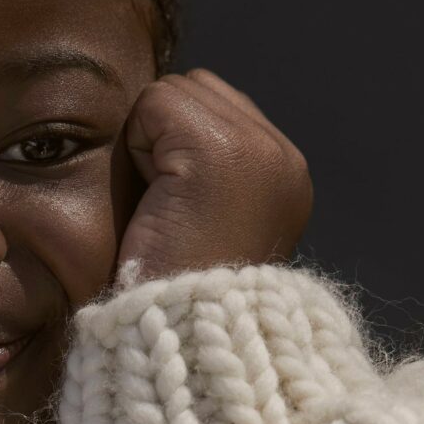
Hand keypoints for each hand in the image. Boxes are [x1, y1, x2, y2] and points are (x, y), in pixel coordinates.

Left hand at [117, 70, 311, 285]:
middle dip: (166, 131)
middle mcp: (283, 157)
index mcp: (283, 176)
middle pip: (198, 88)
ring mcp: (259, 150)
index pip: (219, 105)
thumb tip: (163, 116)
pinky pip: (157, 102)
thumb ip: (201, 167)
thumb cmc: (169, 290)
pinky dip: (140, 143)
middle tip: (165, 200)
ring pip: (180, 90)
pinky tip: (157, 195)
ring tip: (165, 199)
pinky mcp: (223, 151)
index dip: (175, 140)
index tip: (172, 202)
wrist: (183, 335)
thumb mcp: (201, 222)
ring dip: (154, 138)